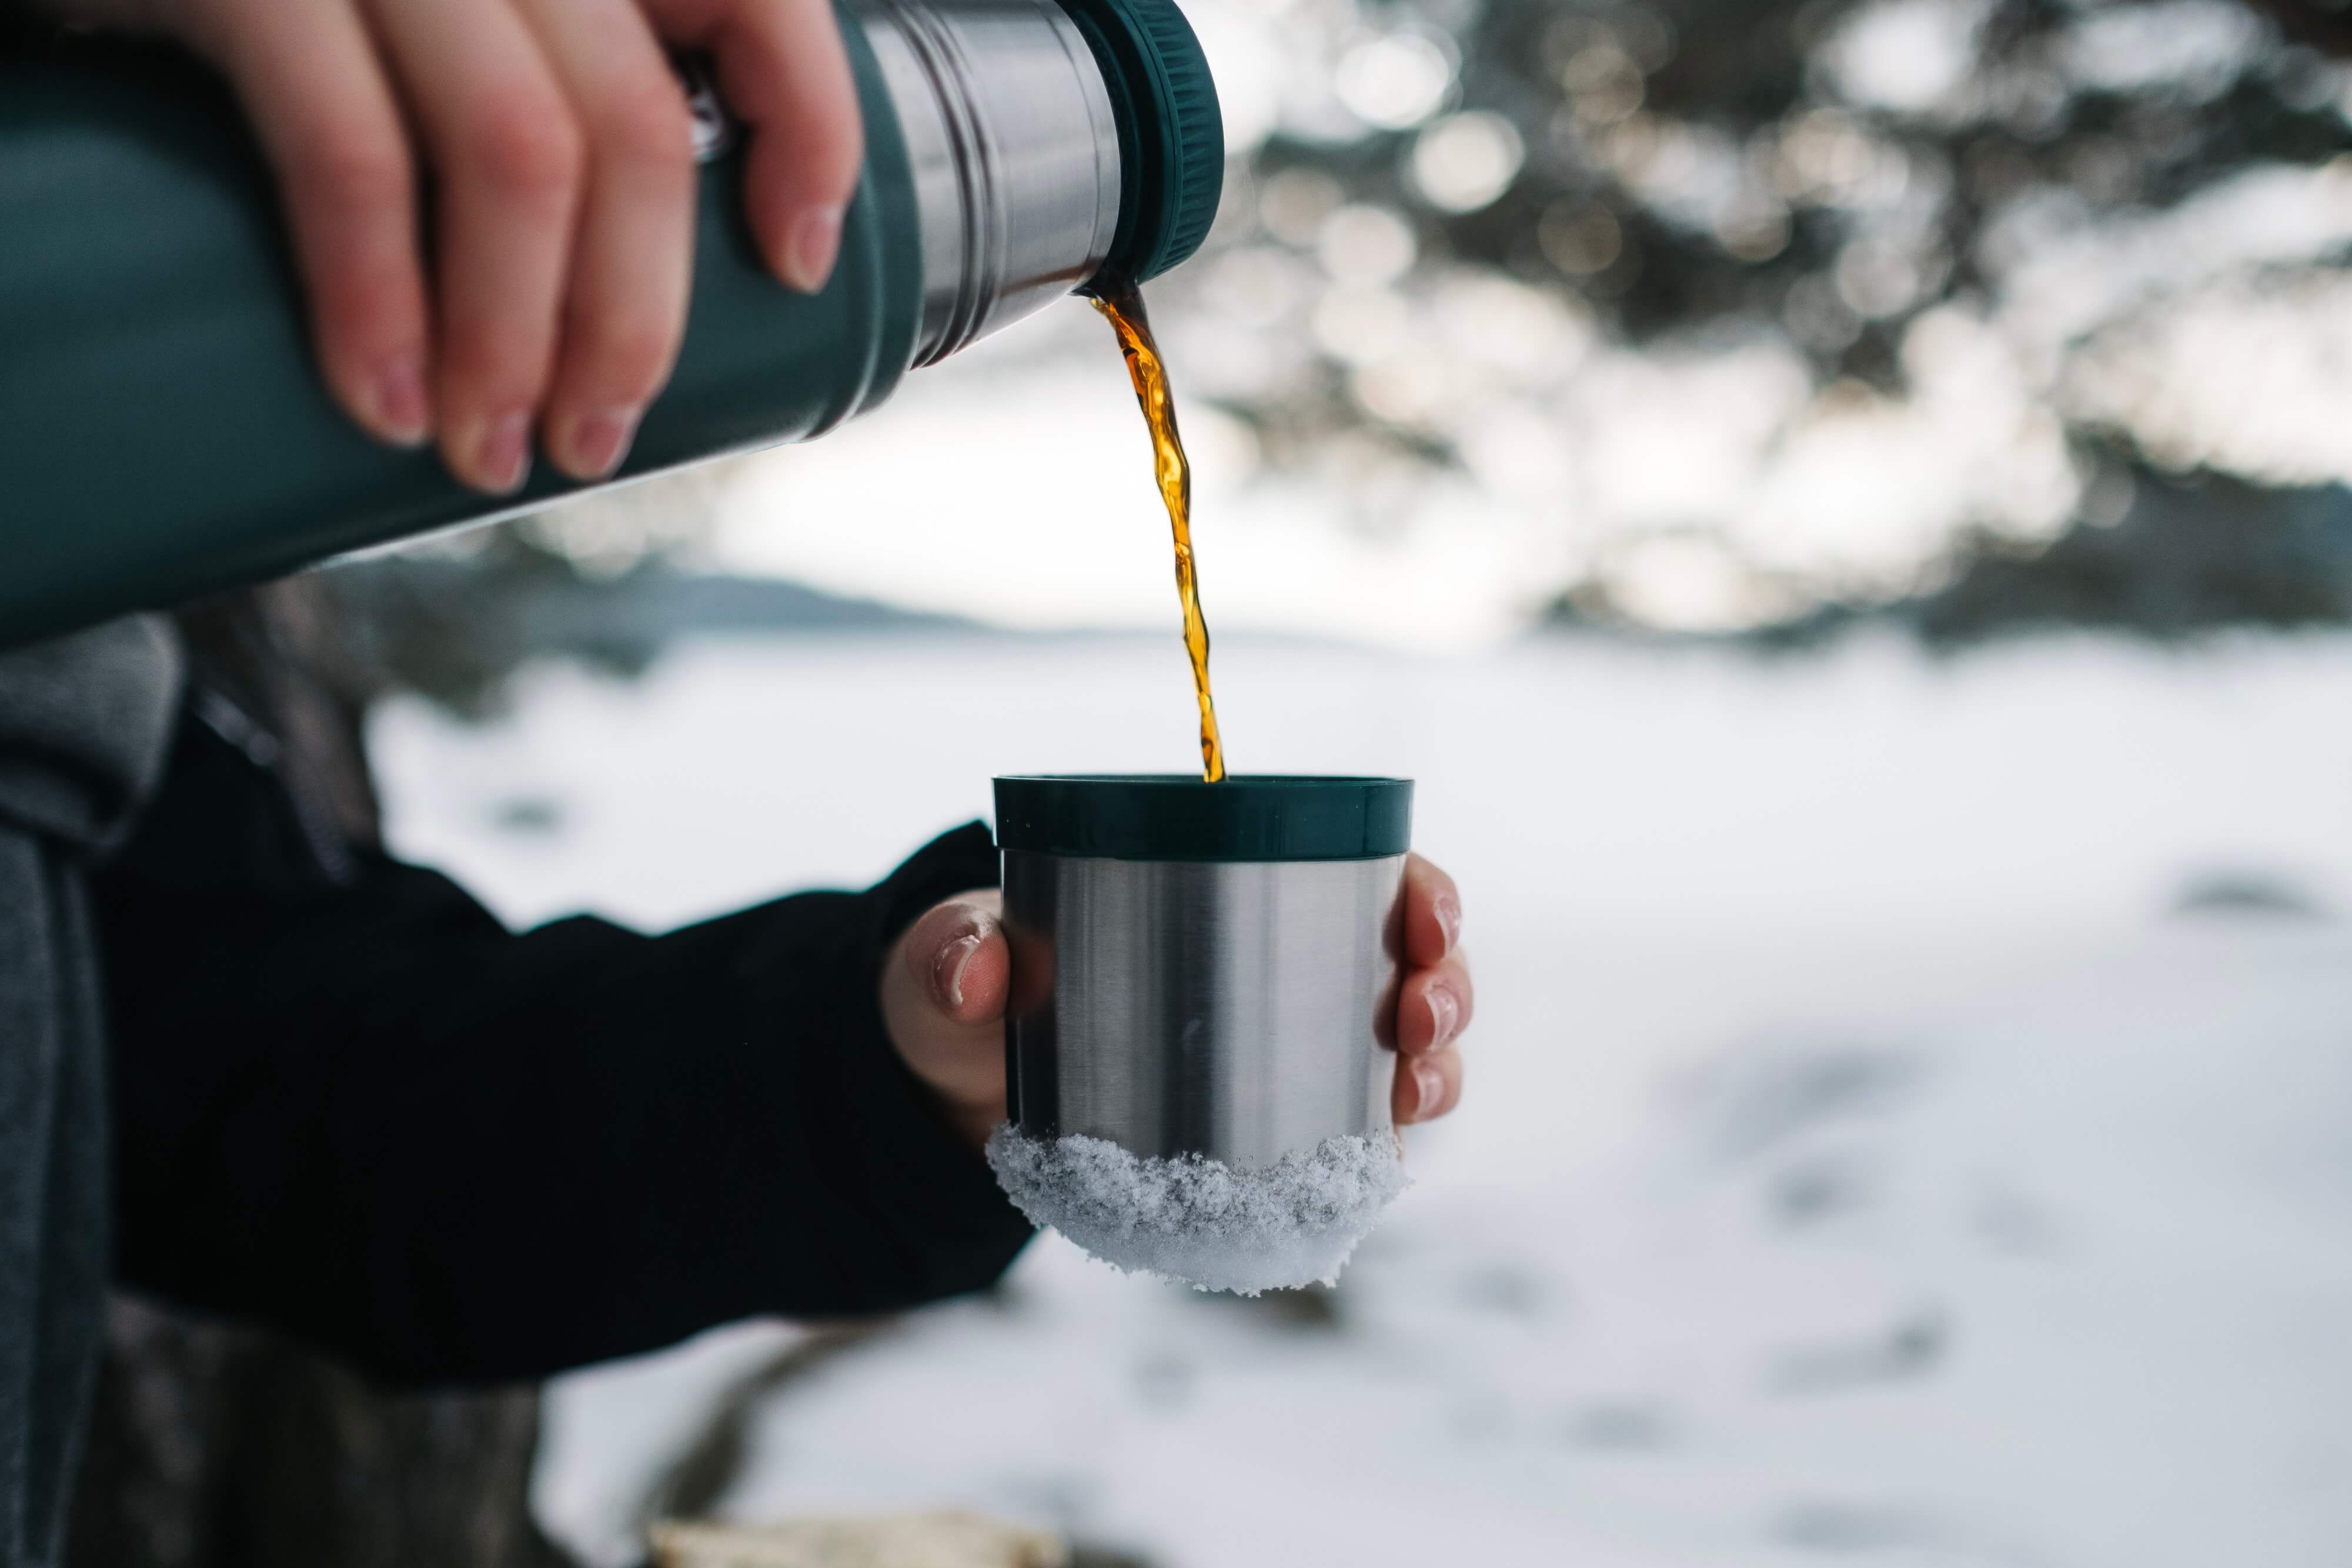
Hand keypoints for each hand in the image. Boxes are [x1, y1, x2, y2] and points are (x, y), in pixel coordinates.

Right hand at [43, 0, 860, 489]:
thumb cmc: (264, 2)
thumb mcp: (428, 20)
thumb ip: (536, 79)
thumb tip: (624, 289)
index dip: (809, 131)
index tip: (797, 263)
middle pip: (634, 127)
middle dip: (632, 318)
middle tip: (593, 438)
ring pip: (519, 154)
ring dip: (517, 340)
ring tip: (491, 454)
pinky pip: (349, 155)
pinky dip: (379, 301)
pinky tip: (384, 401)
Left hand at [879, 855, 1472, 1150]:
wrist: (951, 1094)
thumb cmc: (964, 995)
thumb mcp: (947, 967)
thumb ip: (950, 955)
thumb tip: (976, 969)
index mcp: (1225, 888)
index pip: (1360, 869)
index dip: (1420, 889)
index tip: (1424, 914)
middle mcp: (1277, 965)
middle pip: (1407, 963)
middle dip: (1445, 984)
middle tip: (1420, 1015)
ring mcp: (1281, 1053)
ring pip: (1400, 1053)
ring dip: (1435, 1069)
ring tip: (1415, 1093)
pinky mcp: (1267, 1132)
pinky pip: (1355, 1137)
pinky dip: (1386, 1147)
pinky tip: (1389, 1161)